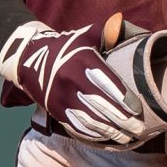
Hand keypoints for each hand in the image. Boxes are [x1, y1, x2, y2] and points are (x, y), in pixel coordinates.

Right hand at [0, 20, 152, 145]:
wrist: (29, 58)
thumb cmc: (67, 47)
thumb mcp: (85, 34)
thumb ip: (108, 32)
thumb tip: (129, 27)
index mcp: (82, 61)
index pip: (108, 83)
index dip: (124, 98)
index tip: (137, 110)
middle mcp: (71, 80)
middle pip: (101, 105)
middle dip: (121, 120)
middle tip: (138, 129)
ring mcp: (61, 97)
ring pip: (89, 120)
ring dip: (110, 132)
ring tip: (126, 138)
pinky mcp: (55, 109)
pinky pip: (76, 126)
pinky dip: (93, 135)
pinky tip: (106, 138)